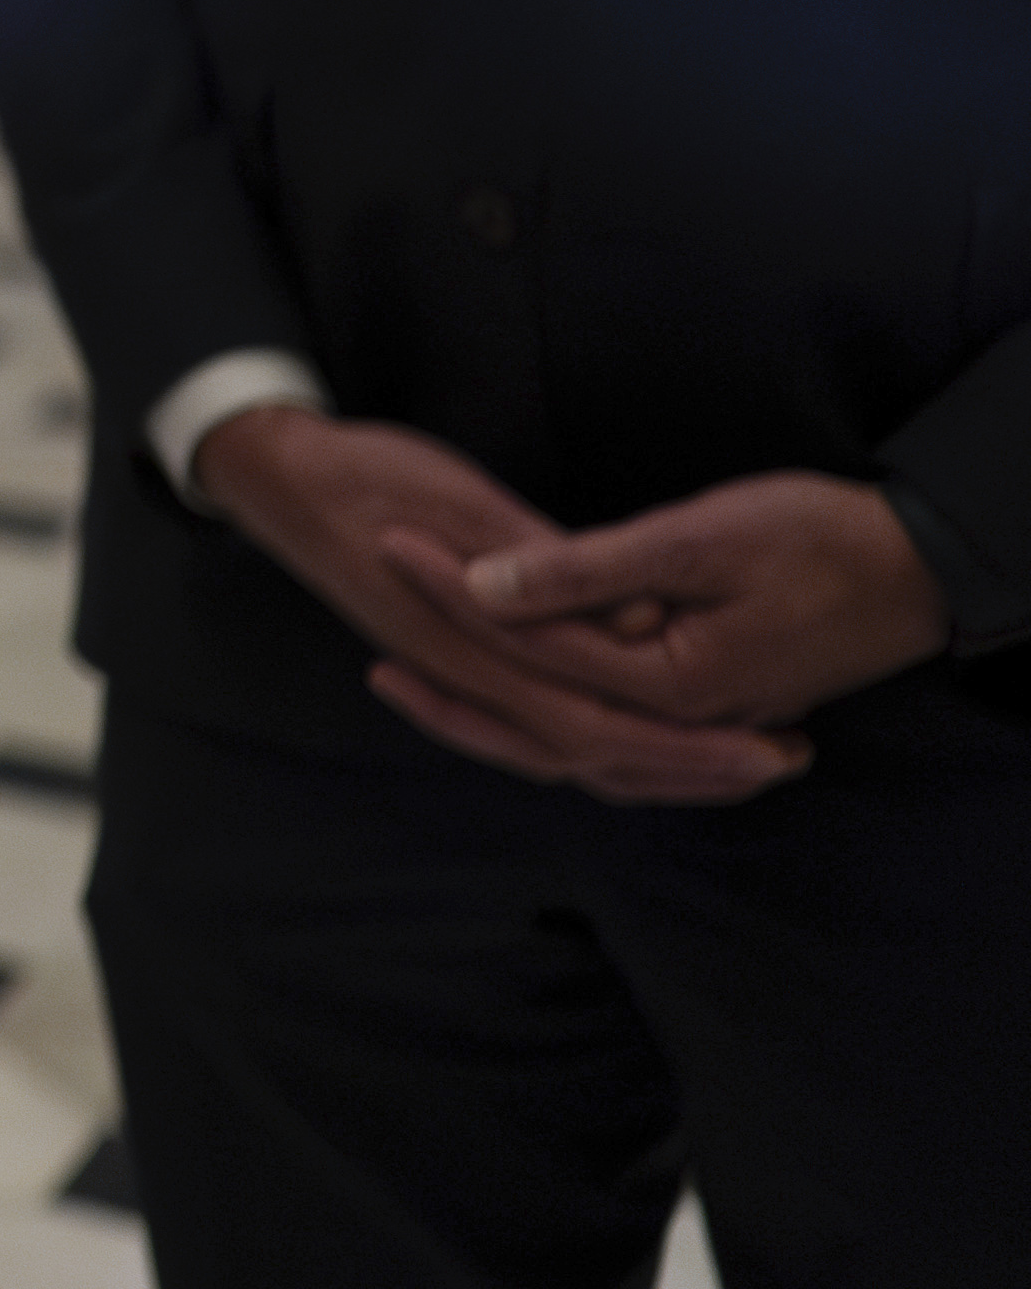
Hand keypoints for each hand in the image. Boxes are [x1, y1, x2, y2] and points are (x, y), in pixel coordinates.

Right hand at [194, 406, 802, 803]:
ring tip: (738, 759)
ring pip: (565, 750)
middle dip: (692, 767)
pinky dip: (602, 739)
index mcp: (464, 643)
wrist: (277, 480)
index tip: (766, 744)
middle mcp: (463, 676)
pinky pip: (537, 725)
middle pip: (590, 755)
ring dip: (657, 763)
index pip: (588, 723)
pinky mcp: (455, 660)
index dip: (681, 744)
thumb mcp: (458, 497)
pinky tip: (644, 727)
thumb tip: (624, 609)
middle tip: (784, 762)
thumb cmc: (366, 474)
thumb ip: (536, 560)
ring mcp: (455, 673)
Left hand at [397, 471, 944, 741]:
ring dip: (493, 727)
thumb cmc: (816, 537)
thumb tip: (487, 584)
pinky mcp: (704, 711)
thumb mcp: (698, 538)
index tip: (389, 553)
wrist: (914, 566)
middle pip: (542, 729)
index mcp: (672, 685)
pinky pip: (608, 744)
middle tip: (374, 662)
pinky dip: (549, 731)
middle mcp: (679, 723)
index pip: (534, 659)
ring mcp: (696, 726)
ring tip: (411, 691)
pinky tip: (510, 703)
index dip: (455, 606)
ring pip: (572, 750)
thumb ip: (589, 570)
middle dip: (454, 698)